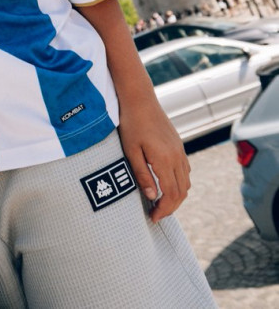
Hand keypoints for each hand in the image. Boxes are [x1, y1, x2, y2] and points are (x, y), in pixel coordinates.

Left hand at [118, 99, 190, 222]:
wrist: (140, 98)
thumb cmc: (131, 123)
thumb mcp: (131, 150)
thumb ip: (142, 175)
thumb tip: (153, 197)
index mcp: (165, 160)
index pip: (171, 194)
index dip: (164, 210)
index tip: (153, 218)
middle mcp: (177, 157)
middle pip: (181, 192)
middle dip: (171, 207)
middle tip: (156, 215)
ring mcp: (180, 150)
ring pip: (186, 182)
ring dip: (176, 196)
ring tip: (160, 203)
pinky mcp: (179, 145)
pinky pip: (185, 171)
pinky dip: (179, 183)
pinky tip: (166, 184)